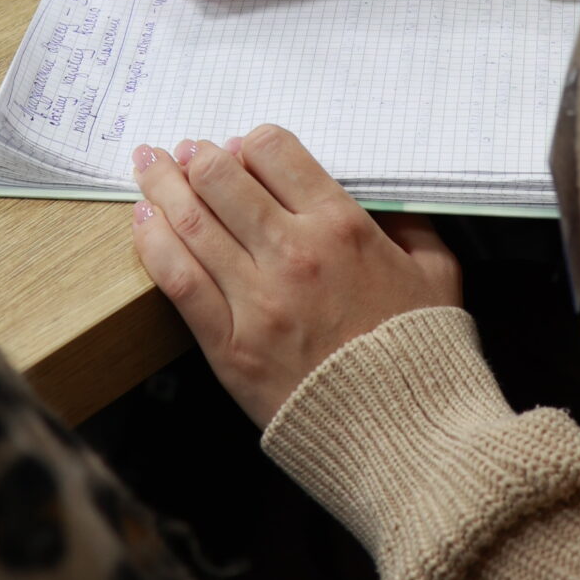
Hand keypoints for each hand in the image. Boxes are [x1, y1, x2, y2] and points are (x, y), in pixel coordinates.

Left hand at [131, 126, 462, 426]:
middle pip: (222, 179)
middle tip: (184, 151)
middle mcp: (294, 253)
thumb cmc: (421, 354)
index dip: (249, 143)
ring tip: (148, 167)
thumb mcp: (437, 270)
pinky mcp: (229, 346)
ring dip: (162, 186)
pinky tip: (143, 223)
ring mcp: (257, 300)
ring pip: (192, 222)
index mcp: (343, 227)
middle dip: (196, 156)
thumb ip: (409, 223)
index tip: (238, 147)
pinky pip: (179, 281)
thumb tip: (378, 197)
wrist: (405, 436)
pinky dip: (155, 244)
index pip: (276, 153)